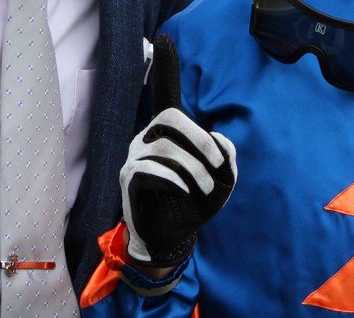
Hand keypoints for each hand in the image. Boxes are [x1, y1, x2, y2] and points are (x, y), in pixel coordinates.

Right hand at [121, 109, 236, 270]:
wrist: (168, 237)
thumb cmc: (192, 202)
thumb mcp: (219, 181)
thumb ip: (226, 157)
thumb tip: (217, 136)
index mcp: (162, 135)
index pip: (174, 116)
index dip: (199, 135)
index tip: (219, 162)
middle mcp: (144, 140)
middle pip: (169, 120)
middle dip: (200, 142)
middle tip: (216, 168)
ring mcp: (133, 157)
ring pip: (164, 146)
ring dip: (193, 167)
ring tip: (206, 189)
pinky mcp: (128, 178)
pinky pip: (147, 167)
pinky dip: (171, 178)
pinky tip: (184, 191)